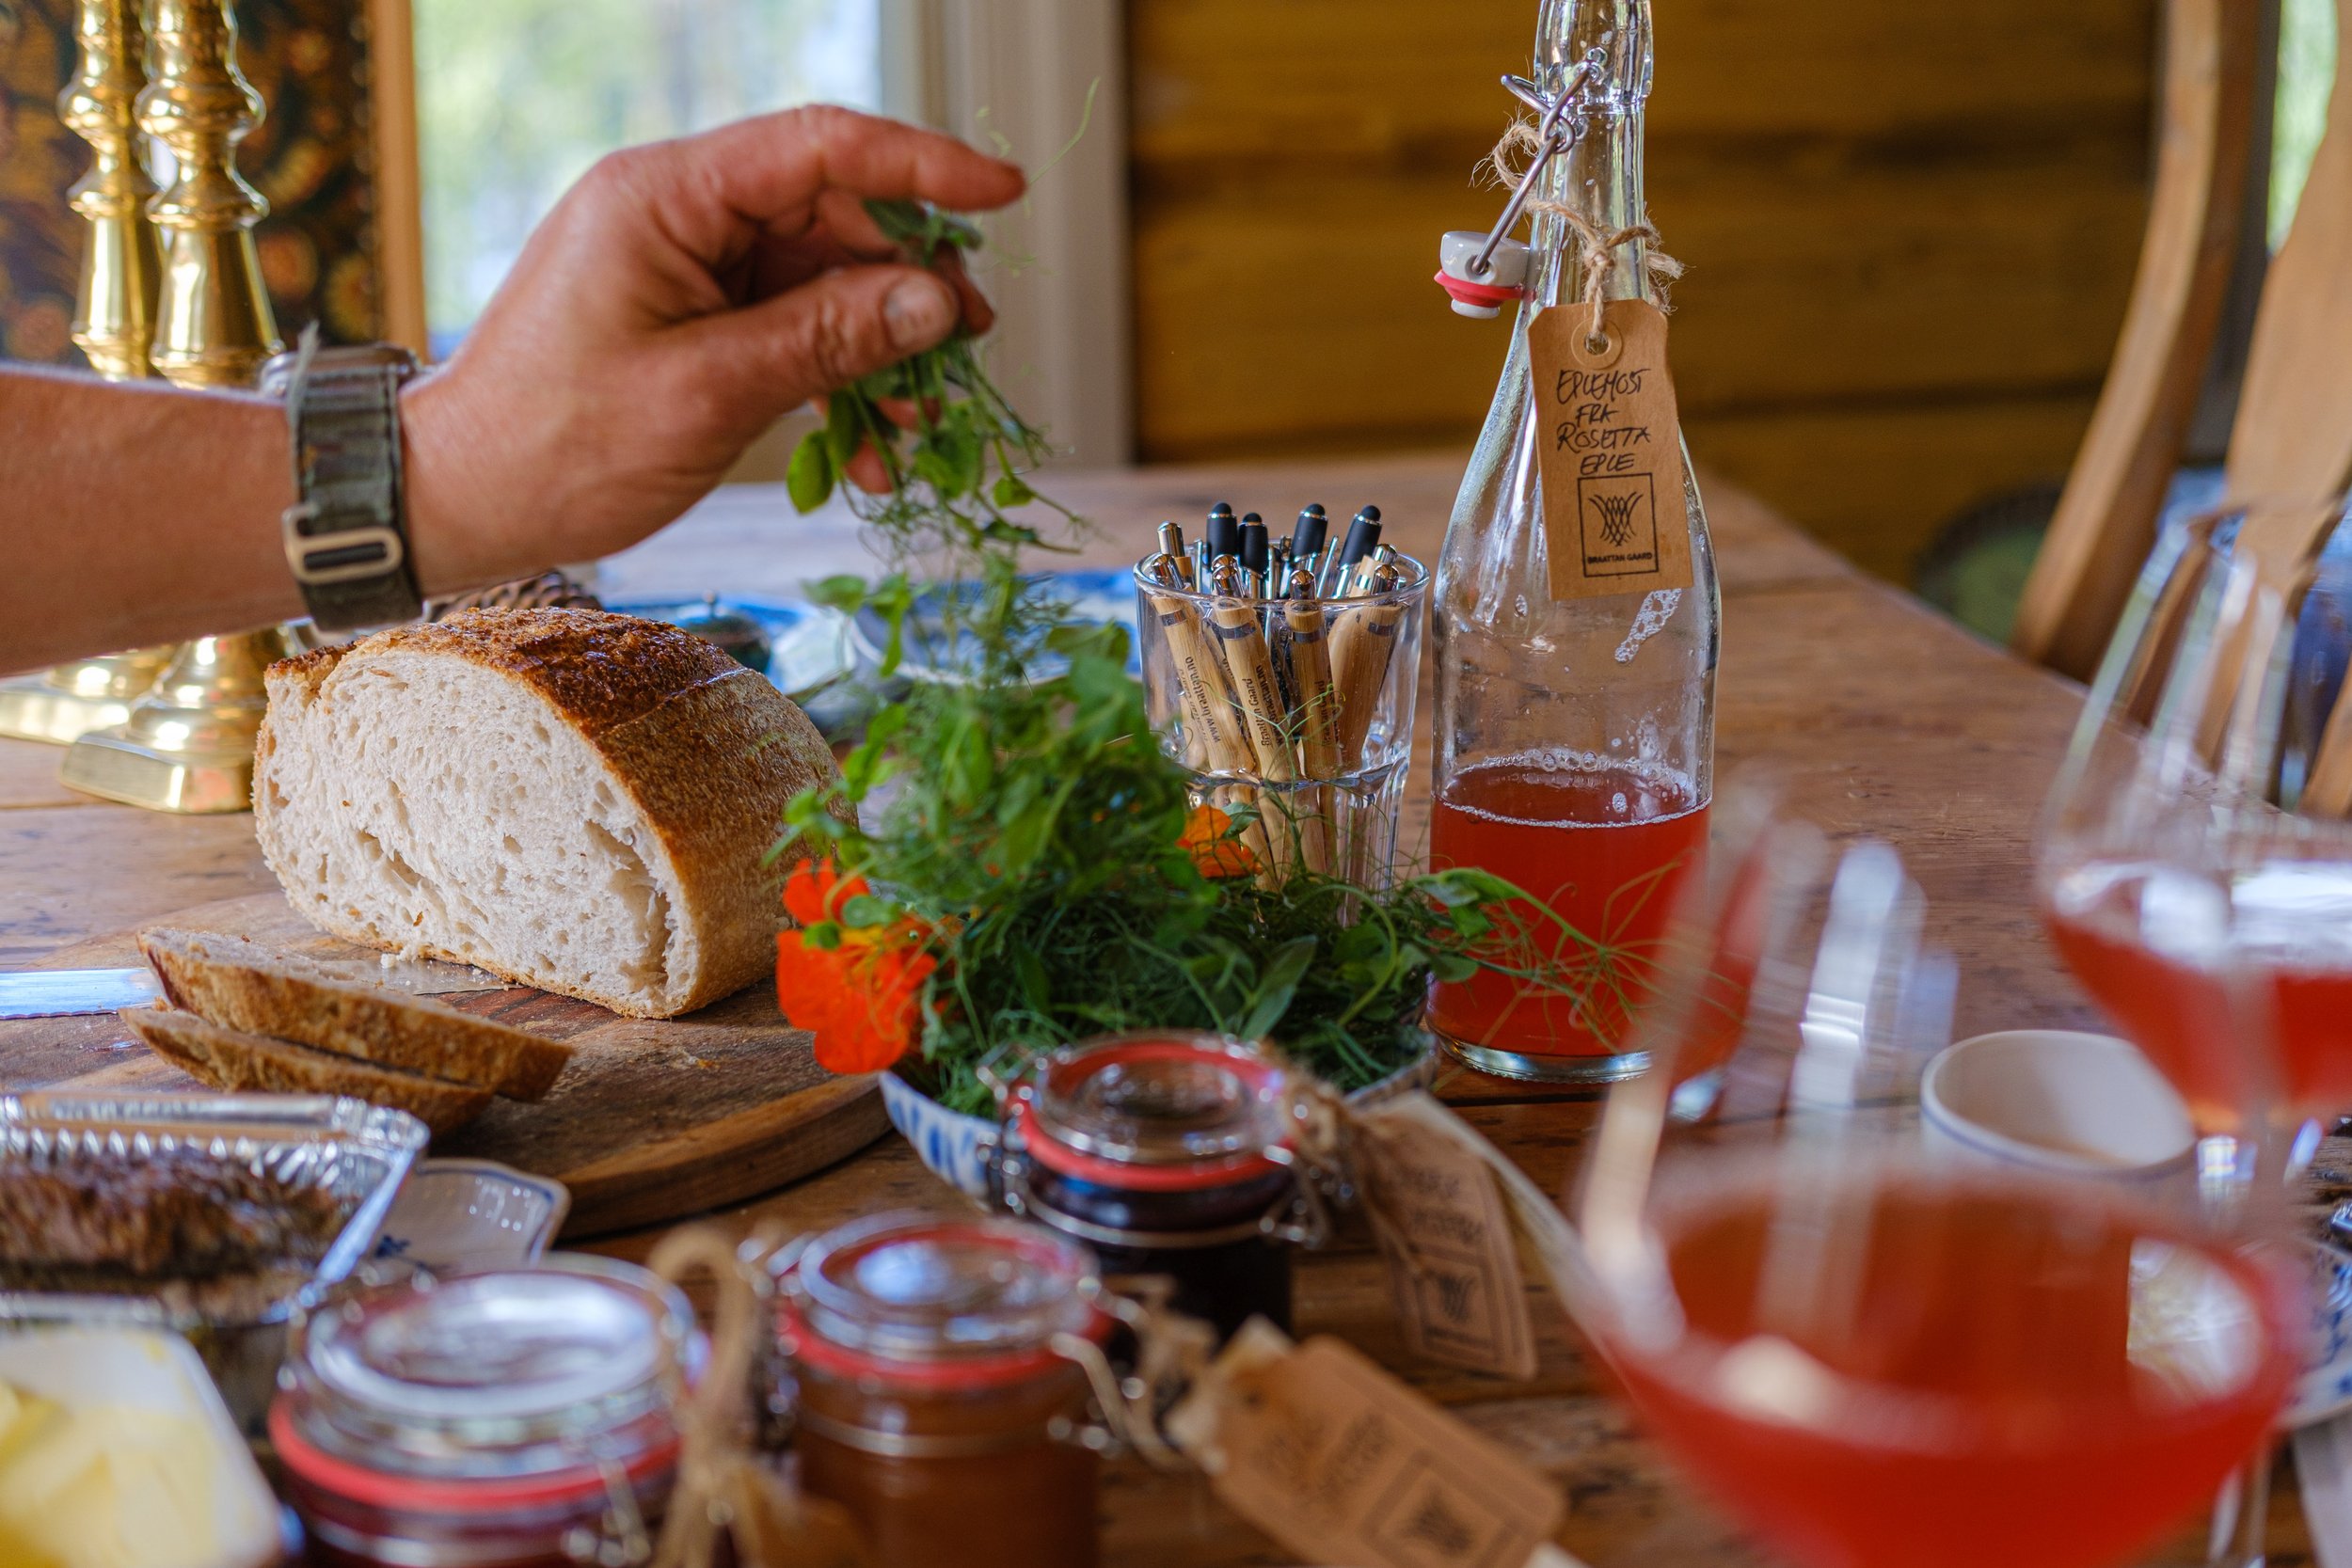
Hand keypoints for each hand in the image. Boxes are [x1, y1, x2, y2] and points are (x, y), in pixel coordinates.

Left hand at [399, 107, 1023, 591]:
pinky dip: (832, 382)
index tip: (1004, 193)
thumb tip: (936, 301)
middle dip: (908, 284)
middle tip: (969, 347)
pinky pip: (788, 329)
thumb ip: (828, 338)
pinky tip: (867, 449)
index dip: (922, 163)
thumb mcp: (709, 393)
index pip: (819, 147)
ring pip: (820, 280)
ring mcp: (683, 264)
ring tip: (920, 419)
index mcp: (664, 195)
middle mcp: (676, 211)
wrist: (461, 503)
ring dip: (878, 348)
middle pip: (831, 216)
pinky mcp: (688, 317)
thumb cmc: (560, 446)